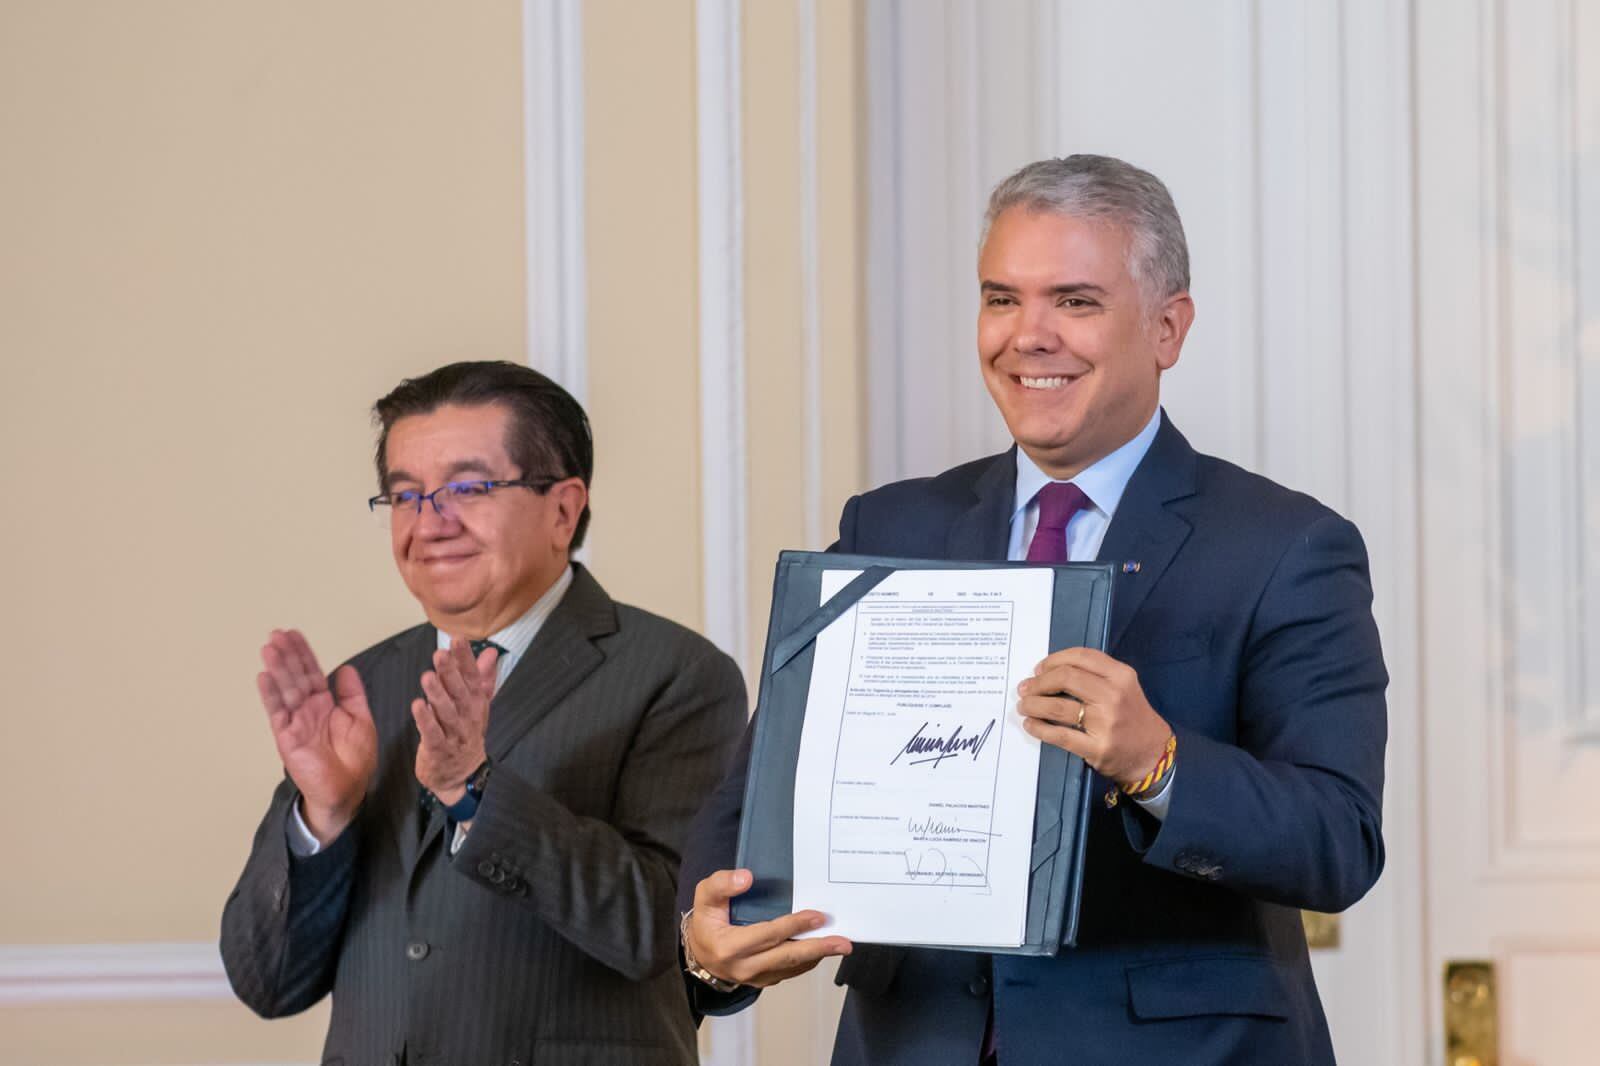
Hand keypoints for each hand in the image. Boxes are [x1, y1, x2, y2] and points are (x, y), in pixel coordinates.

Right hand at [258, 629, 377, 843]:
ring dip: (277, 668)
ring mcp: (296, 722)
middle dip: (287, 655)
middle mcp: (307, 710)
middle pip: (296, 677)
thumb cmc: (355, 760)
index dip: (303, 654)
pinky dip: (271, 694)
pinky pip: (278, 712)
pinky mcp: (287, 737)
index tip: (294, 635)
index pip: (312, 673)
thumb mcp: (360, 719)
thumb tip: (346, 667)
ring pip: (285, 690)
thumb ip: (352, 694)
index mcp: (325, 705)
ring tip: (269, 647)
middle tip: (277, 634)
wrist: (347, 790)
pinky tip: (264, 676)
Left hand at [412, 639, 497, 802]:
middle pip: (459, 692)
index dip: (465, 659)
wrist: (462, 775)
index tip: (457, 640)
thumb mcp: (477, 705)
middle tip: (440, 654)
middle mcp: (467, 716)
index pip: (472, 677)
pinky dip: (425, 720)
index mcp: (476, 703)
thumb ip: (482, 677)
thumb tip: (490, 652)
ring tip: (427, 677)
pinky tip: (418, 705)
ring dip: (437, 694)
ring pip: (446, 712)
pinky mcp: (439, 750)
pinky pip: (433, 734)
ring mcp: (454, 734)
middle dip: (450, 673)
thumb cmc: (466, 734)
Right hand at [684, 870, 851, 988]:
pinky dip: (808, 961)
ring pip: (792, 967)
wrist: (700, 953)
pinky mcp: (764, 982)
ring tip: (840, 945)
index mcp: (730, 947)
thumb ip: (722, 884)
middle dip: (818, 948)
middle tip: (843, 943)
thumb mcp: (705, 896)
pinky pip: (790, 972)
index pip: (769, 935)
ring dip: (818, 955)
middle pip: (788, 957)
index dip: (795, 925)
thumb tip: (747, 878)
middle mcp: (744, 967)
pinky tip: (822, 950)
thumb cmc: (706, 921)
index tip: (818, 916)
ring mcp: (755, 978)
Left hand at [1016, 647, 1171, 790]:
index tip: (1038, 669)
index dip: (1053, 660)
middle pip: (1065, 677)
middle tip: (1025, 688)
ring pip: (1057, 706)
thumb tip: (1049, 671)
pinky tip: (1031, 725)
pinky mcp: (1098, 747)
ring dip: (1033, 705)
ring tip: (1024, 706)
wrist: (1152, 753)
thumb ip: (1094, 675)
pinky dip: (1039, 728)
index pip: (1079, 656)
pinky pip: (1059, 735)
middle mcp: (1114, 695)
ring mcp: (1106, 723)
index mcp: (1121, 675)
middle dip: (1038, 683)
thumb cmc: (1131, 716)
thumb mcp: (1123, 686)